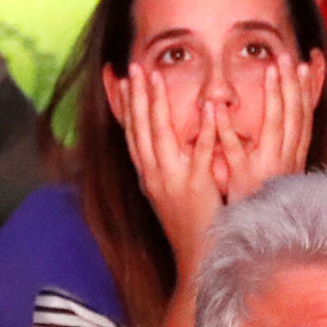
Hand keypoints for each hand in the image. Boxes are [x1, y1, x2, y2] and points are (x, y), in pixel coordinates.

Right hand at [117, 64, 221, 271]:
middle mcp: (153, 174)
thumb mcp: (168, 196)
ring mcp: (171, 180)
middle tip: (134, 66)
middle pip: (139, 127)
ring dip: (155, 103)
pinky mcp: (195, 187)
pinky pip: (198, 154)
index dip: (124, 104)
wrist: (198, 259)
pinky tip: (207, 108)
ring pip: (159, 134)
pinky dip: (202, 129)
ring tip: (155, 75)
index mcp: (147, 174)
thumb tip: (159, 151)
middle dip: (135, 94)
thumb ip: (164, 170)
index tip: (119, 78)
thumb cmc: (189, 227)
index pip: (131, 132)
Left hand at [215, 53, 316, 202]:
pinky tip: (217, 108)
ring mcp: (265, 168)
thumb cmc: (259, 201)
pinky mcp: (243, 179)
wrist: (253, 239)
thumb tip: (282, 126)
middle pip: (294, 115)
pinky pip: (235, 150)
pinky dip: (227, 128)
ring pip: (275, 126)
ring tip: (270, 69)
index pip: (303, 117)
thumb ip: (278, 145)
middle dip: (293, 84)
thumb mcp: (276, 171)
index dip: (305, 90)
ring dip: (275, 96)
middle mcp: (284, 159)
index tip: (303, 63)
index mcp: (291, 156)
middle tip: (288, 56)